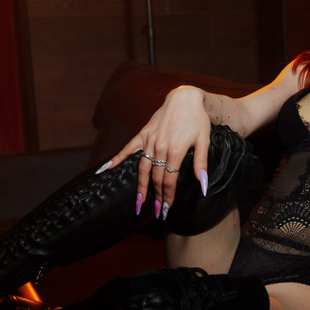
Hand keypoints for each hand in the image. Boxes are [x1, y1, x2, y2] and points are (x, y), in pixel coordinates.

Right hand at [99, 86, 211, 217]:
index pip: (169, 180)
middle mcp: (159, 147)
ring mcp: (149, 141)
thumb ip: (201, 164)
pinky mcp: (143, 134)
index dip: (168, 196)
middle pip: (155, 178)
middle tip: (158, 211)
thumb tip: (203, 186)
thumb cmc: (197, 119)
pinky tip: (104, 170)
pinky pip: (128, 149)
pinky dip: (116, 160)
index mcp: (175, 151)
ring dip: (140, 187)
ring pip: (142, 169)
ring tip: (139, 202)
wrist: (185, 98)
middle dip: (156, 196)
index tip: (167, 209)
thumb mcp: (204, 141)